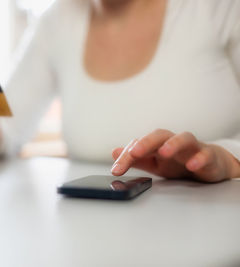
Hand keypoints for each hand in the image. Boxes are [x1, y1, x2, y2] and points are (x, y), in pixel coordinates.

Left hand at [111, 129, 239, 182]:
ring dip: (173, 144)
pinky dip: (199, 158)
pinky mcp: (209, 156)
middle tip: (135, 152)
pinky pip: (206, 154)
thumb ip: (135, 159)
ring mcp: (192, 147)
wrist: (209, 165)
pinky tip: (192, 165)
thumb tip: (114, 153)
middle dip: (146, 142)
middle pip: (159, 135)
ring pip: (184, 138)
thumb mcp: (153, 163)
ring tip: (164, 153)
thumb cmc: (178, 162)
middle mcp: (173, 142)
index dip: (126, 157)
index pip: (139, 145)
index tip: (116, 170)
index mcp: (157, 144)